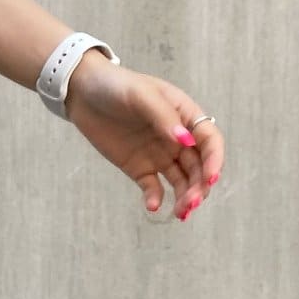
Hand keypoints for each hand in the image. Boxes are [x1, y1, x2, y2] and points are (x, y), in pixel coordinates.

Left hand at [65, 51, 224, 223]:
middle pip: (198, 166)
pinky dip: (156, 199)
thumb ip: (164, 116)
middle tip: (191, 203)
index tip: (211, 178)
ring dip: (185, 197)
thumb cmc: (116, 86)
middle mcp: (178, 138)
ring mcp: (160, 154)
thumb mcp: (141, 95)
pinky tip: (152, 206)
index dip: (214, 160)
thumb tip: (185, 141)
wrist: (84, 93)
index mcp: (185, 115)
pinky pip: (153, 188)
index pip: (209, 140)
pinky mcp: (139, 168)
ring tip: (180, 212)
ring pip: (181, 181)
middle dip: (200, 186)